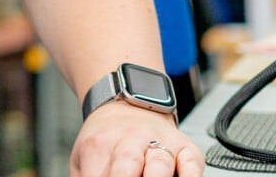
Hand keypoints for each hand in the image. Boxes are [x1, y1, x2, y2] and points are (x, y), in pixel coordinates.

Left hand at [70, 102, 200, 176]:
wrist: (125, 105)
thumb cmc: (104, 139)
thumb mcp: (83, 156)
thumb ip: (84, 174)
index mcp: (99, 145)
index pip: (97, 174)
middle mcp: (130, 141)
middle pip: (127, 166)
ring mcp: (160, 143)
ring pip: (160, 163)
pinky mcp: (185, 147)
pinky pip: (192, 163)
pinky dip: (191, 176)